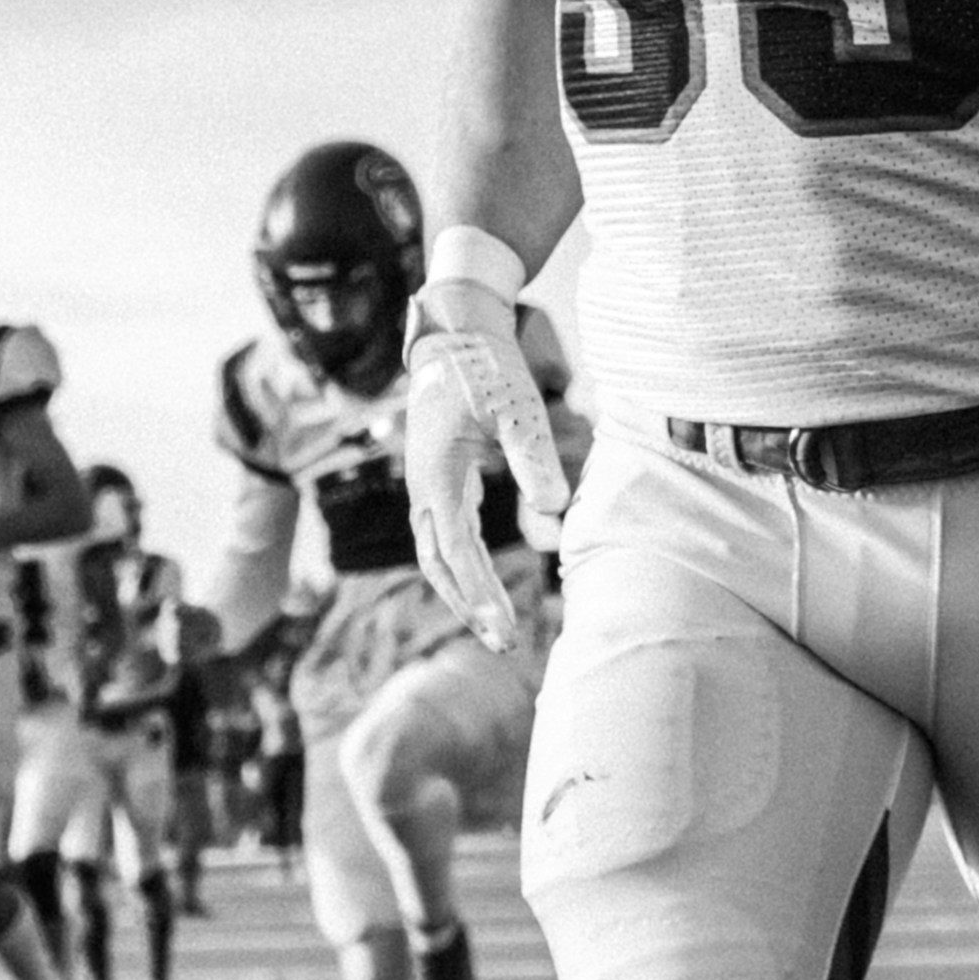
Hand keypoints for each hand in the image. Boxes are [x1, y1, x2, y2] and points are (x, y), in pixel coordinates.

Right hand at [403, 301, 572, 653]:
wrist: (455, 335)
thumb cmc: (487, 368)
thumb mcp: (516, 407)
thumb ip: (532, 457)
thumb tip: (554, 511)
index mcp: (436, 474)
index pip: (455, 548)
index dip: (478, 590)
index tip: (502, 626)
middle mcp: (423, 488)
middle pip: (438, 564)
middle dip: (469, 606)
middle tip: (504, 644)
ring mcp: (426, 487)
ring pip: (437, 556)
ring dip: (464, 594)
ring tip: (496, 630)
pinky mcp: (439, 484)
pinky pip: (446, 540)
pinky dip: (464, 571)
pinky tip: (488, 592)